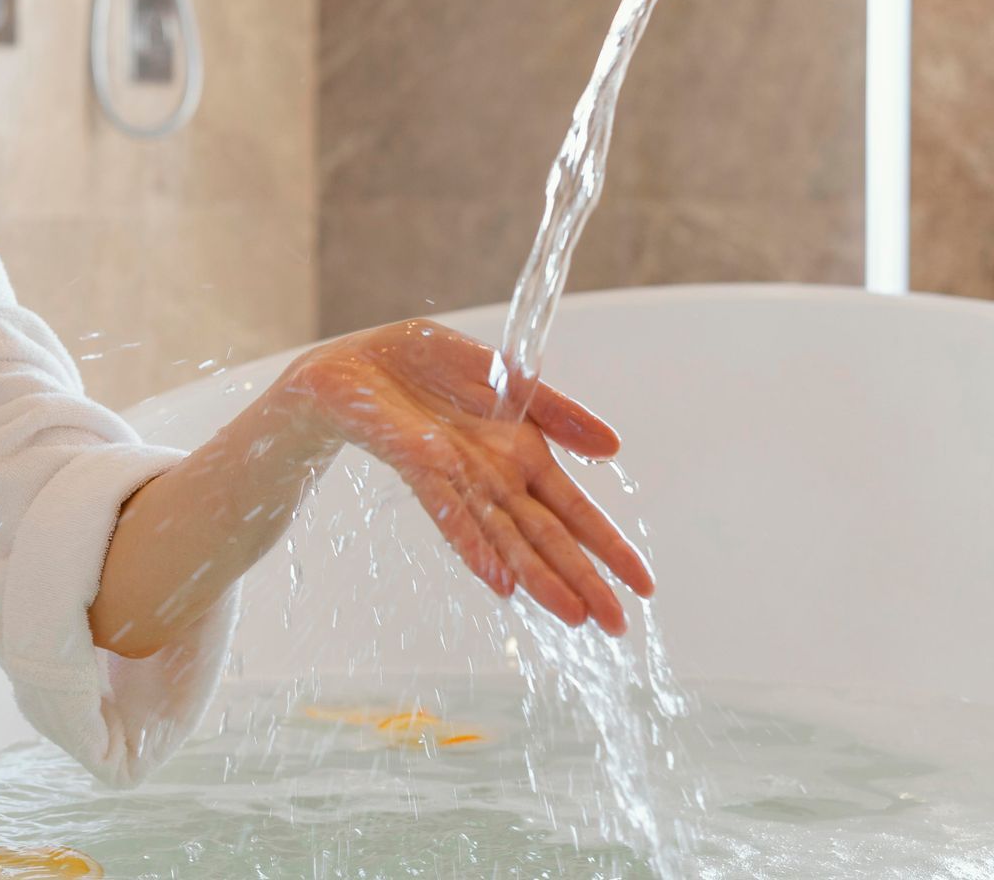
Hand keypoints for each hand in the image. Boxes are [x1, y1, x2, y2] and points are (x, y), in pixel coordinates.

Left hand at [276, 318, 654, 633]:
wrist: (350, 367)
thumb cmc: (422, 369)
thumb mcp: (505, 375)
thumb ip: (555, 409)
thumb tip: (614, 446)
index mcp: (521, 453)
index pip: (574, 509)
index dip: (608, 546)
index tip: (644, 586)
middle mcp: (495, 476)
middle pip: (546, 536)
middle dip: (583, 580)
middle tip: (617, 627)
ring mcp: (458, 479)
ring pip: (505, 537)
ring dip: (537, 576)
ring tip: (571, 616)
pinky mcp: (418, 468)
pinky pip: (449, 512)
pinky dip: (474, 545)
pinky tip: (498, 580)